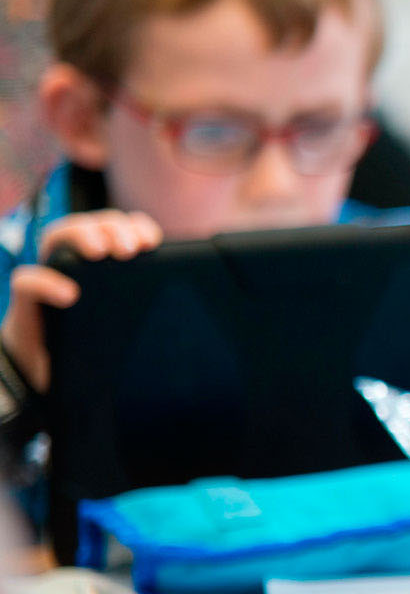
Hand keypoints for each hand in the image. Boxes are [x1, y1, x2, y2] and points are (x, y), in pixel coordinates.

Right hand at [2, 210, 162, 390]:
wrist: (52, 370)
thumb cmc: (99, 338)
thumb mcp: (132, 317)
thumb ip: (153, 303)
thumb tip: (198, 302)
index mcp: (106, 259)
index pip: (121, 227)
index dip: (137, 226)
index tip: (153, 242)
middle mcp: (76, 259)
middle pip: (93, 223)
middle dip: (113, 228)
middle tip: (129, 250)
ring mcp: (50, 274)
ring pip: (59, 235)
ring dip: (83, 235)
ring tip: (101, 252)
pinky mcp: (28, 301)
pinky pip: (27, 281)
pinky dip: (47, 283)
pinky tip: (69, 294)